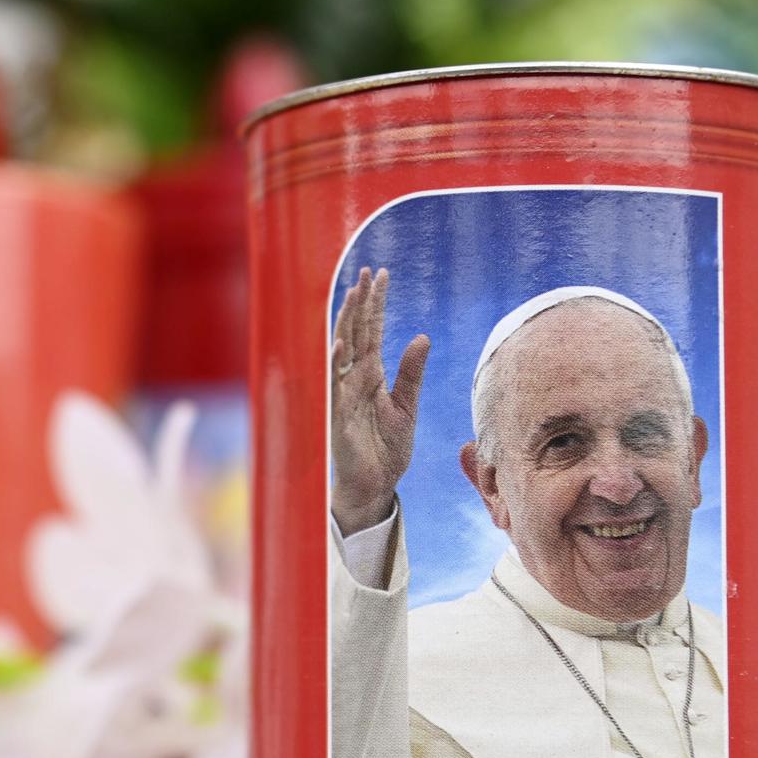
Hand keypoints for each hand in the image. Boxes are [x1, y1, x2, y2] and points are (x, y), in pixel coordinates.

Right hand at [330, 267, 429, 536]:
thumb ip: (412, 373)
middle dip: (359, 302)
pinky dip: (336, 364)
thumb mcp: (407, 406)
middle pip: (355, 331)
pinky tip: (341, 343)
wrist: (376, 485)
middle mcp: (354, 378)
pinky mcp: (338, 415)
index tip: (380, 274)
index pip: (372, 330)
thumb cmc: (387, 449)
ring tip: (352, 294)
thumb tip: (422, 336)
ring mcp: (343, 394)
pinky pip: (334, 385)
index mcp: (372, 374)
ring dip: (346, 323)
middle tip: (365, 271)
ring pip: (342, 350)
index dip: (376, 302)